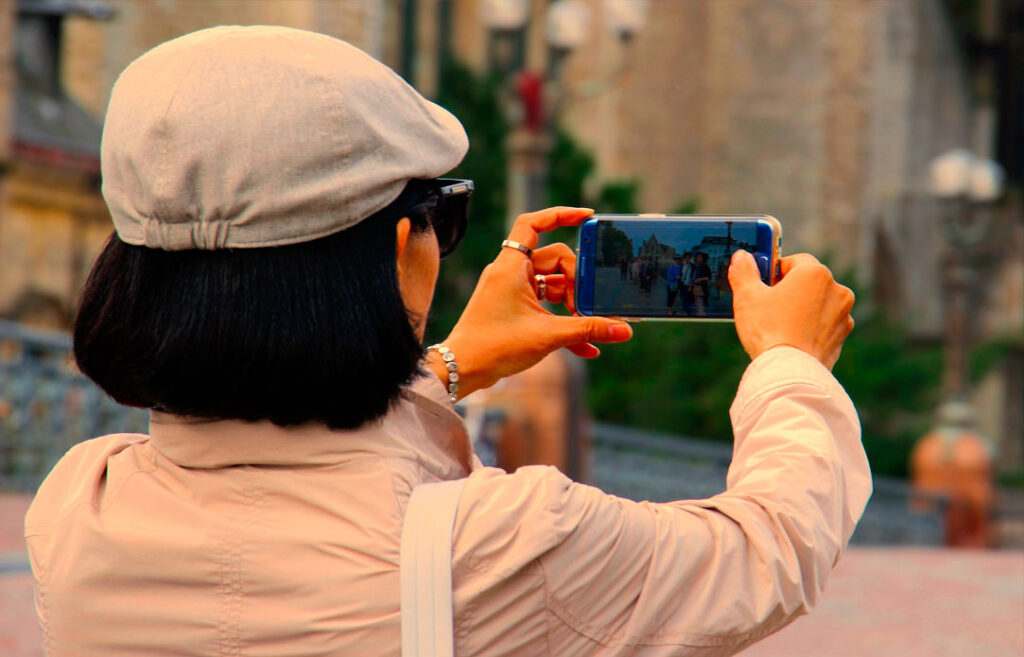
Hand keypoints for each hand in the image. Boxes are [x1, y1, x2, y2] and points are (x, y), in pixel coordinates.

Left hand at [428, 207, 632, 397]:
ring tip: (587, 325)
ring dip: (572, 303)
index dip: (561, 214)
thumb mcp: (547, 336)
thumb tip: (624, 330)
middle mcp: (511, 273)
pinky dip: (562, 320)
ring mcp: (512, 290)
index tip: (587, 217)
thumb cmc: (494, 346)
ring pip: (553, 284)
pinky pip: (545, 305)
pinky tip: (586, 347)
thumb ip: (588, 330)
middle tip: (586, 307)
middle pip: (555, 259)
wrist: (463, 370)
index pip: (533, 223)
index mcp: (511, 266)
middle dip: (577, 281)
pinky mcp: (514, 309)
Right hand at [728, 251, 854, 369]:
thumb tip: (742, 257)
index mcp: (815, 273)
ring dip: (803, 309)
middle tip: (768, 307)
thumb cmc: (768, 330)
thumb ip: (744, 271)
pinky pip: (824, 325)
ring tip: (781, 326)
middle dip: (790, 290)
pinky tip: (793, 340)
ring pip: (818, 304)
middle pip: (808, 282)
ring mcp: (843, 315)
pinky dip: (811, 328)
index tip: (763, 286)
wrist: (789, 372)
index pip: (794, 261)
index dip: (775, 272)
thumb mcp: (747, 296)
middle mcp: (836, 289)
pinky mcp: (842, 336)